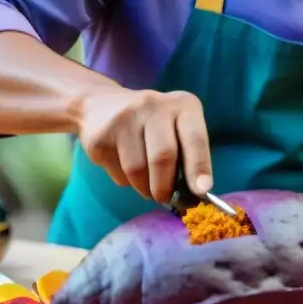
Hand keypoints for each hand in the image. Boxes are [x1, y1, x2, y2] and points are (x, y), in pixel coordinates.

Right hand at [77, 88, 211, 203]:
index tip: (202, 190)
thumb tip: (196, 193)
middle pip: (163, 157)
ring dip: (145, 188)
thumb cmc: (152, 125)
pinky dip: (125, 181)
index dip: (199, 166)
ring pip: (137, 170)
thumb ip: (188, 155)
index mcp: (183, 105)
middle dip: (166, 187)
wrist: (101, 105)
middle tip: (165, 198)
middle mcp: (154, 105)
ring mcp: (124, 118)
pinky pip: (118, 174)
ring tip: (146, 183)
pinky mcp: (100, 136)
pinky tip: (123, 165)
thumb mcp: (177, 128)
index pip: (195, 138)